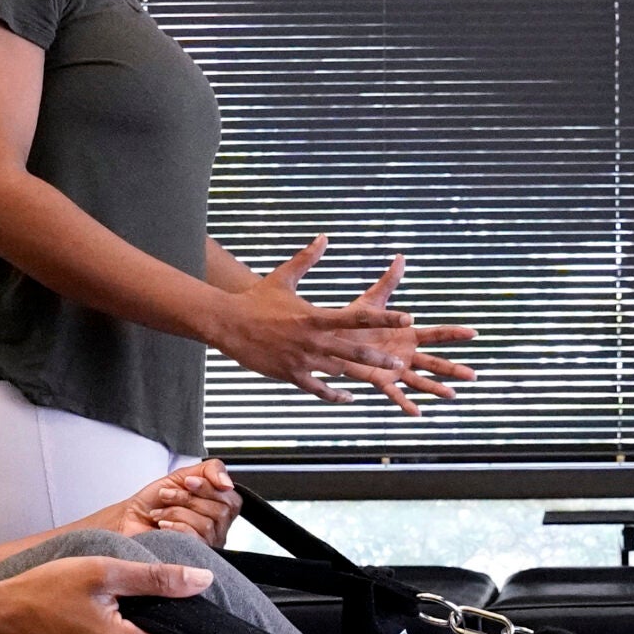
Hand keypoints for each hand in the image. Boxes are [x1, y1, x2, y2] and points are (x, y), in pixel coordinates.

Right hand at [0, 555, 211, 633]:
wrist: (0, 619)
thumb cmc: (46, 590)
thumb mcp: (104, 572)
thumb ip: (157, 579)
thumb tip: (201, 580)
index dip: (167, 610)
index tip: (144, 593)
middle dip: (157, 629)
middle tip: (129, 603)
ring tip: (117, 616)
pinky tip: (105, 631)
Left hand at [92, 458, 241, 546]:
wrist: (128, 520)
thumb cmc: (152, 502)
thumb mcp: (182, 476)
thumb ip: (209, 471)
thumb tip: (227, 482)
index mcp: (217, 509)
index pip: (232, 498)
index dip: (210, 488)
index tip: (188, 482)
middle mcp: (216, 529)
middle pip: (223, 511)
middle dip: (190, 498)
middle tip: (168, 495)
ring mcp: (207, 546)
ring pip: (208, 525)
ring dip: (178, 512)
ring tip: (160, 512)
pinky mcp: (193, 558)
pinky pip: (196, 539)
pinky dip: (176, 527)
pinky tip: (162, 527)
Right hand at [206, 238, 476, 413]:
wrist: (228, 324)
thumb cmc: (256, 300)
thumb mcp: (283, 277)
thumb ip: (306, 259)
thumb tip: (323, 237)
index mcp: (314, 316)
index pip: (356, 317)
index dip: (383, 318)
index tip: (405, 317)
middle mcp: (312, 340)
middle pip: (352, 350)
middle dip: (377, 357)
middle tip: (401, 363)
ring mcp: (301, 360)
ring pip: (339, 372)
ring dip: (361, 376)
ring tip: (384, 381)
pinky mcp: (291, 374)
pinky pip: (318, 389)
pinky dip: (334, 393)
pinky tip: (349, 395)